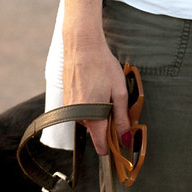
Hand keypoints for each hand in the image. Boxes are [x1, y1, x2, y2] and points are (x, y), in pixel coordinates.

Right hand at [62, 33, 129, 156]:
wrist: (82, 46)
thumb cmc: (102, 66)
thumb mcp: (120, 92)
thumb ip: (122, 118)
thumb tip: (125, 139)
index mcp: (93, 118)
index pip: (101, 145)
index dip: (112, 145)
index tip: (121, 140)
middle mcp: (78, 116)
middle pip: (96, 130)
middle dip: (107, 121)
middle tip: (115, 101)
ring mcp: (70, 108)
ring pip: (89, 118)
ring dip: (98, 110)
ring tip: (104, 89)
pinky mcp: (66, 100)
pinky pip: (81, 109)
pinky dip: (89, 102)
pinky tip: (95, 86)